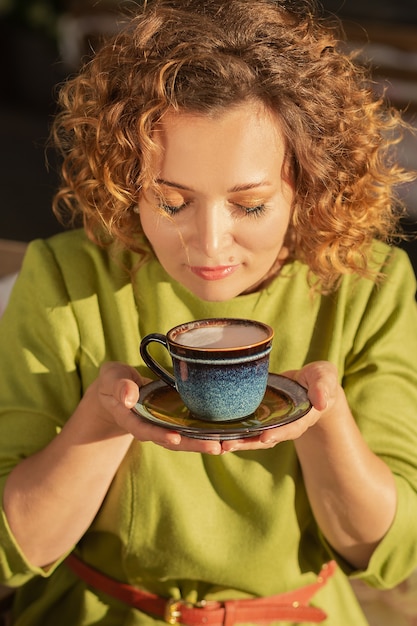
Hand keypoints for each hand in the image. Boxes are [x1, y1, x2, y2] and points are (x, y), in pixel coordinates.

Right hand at [87, 362, 224, 453]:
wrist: (118, 389)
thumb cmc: (114, 380)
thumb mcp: (111, 377)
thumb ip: (118, 385)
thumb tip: (128, 397)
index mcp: (131, 418)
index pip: (145, 430)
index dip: (159, 435)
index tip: (175, 438)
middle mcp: (149, 426)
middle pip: (172, 440)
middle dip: (193, 444)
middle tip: (215, 447)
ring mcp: (163, 425)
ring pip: (184, 438)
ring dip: (203, 442)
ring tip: (225, 445)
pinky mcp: (174, 420)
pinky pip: (190, 428)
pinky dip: (205, 432)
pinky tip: (224, 434)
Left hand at [220, 361, 340, 452]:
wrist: (311, 384)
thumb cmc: (320, 380)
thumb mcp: (325, 378)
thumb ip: (323, 388)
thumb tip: (322, 402)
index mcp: (302, 418)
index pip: (290, 429)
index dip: (278, 434)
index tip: (264, 438)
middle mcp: (285, 425)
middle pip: (266, 438)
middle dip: (248, 443)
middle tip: (228, 446)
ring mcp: (272, 423)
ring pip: (253, 436)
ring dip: (237, 441)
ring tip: (217, 444)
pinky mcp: (261, 417)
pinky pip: (247, 426)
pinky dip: (233, 431)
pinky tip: (215, 432)